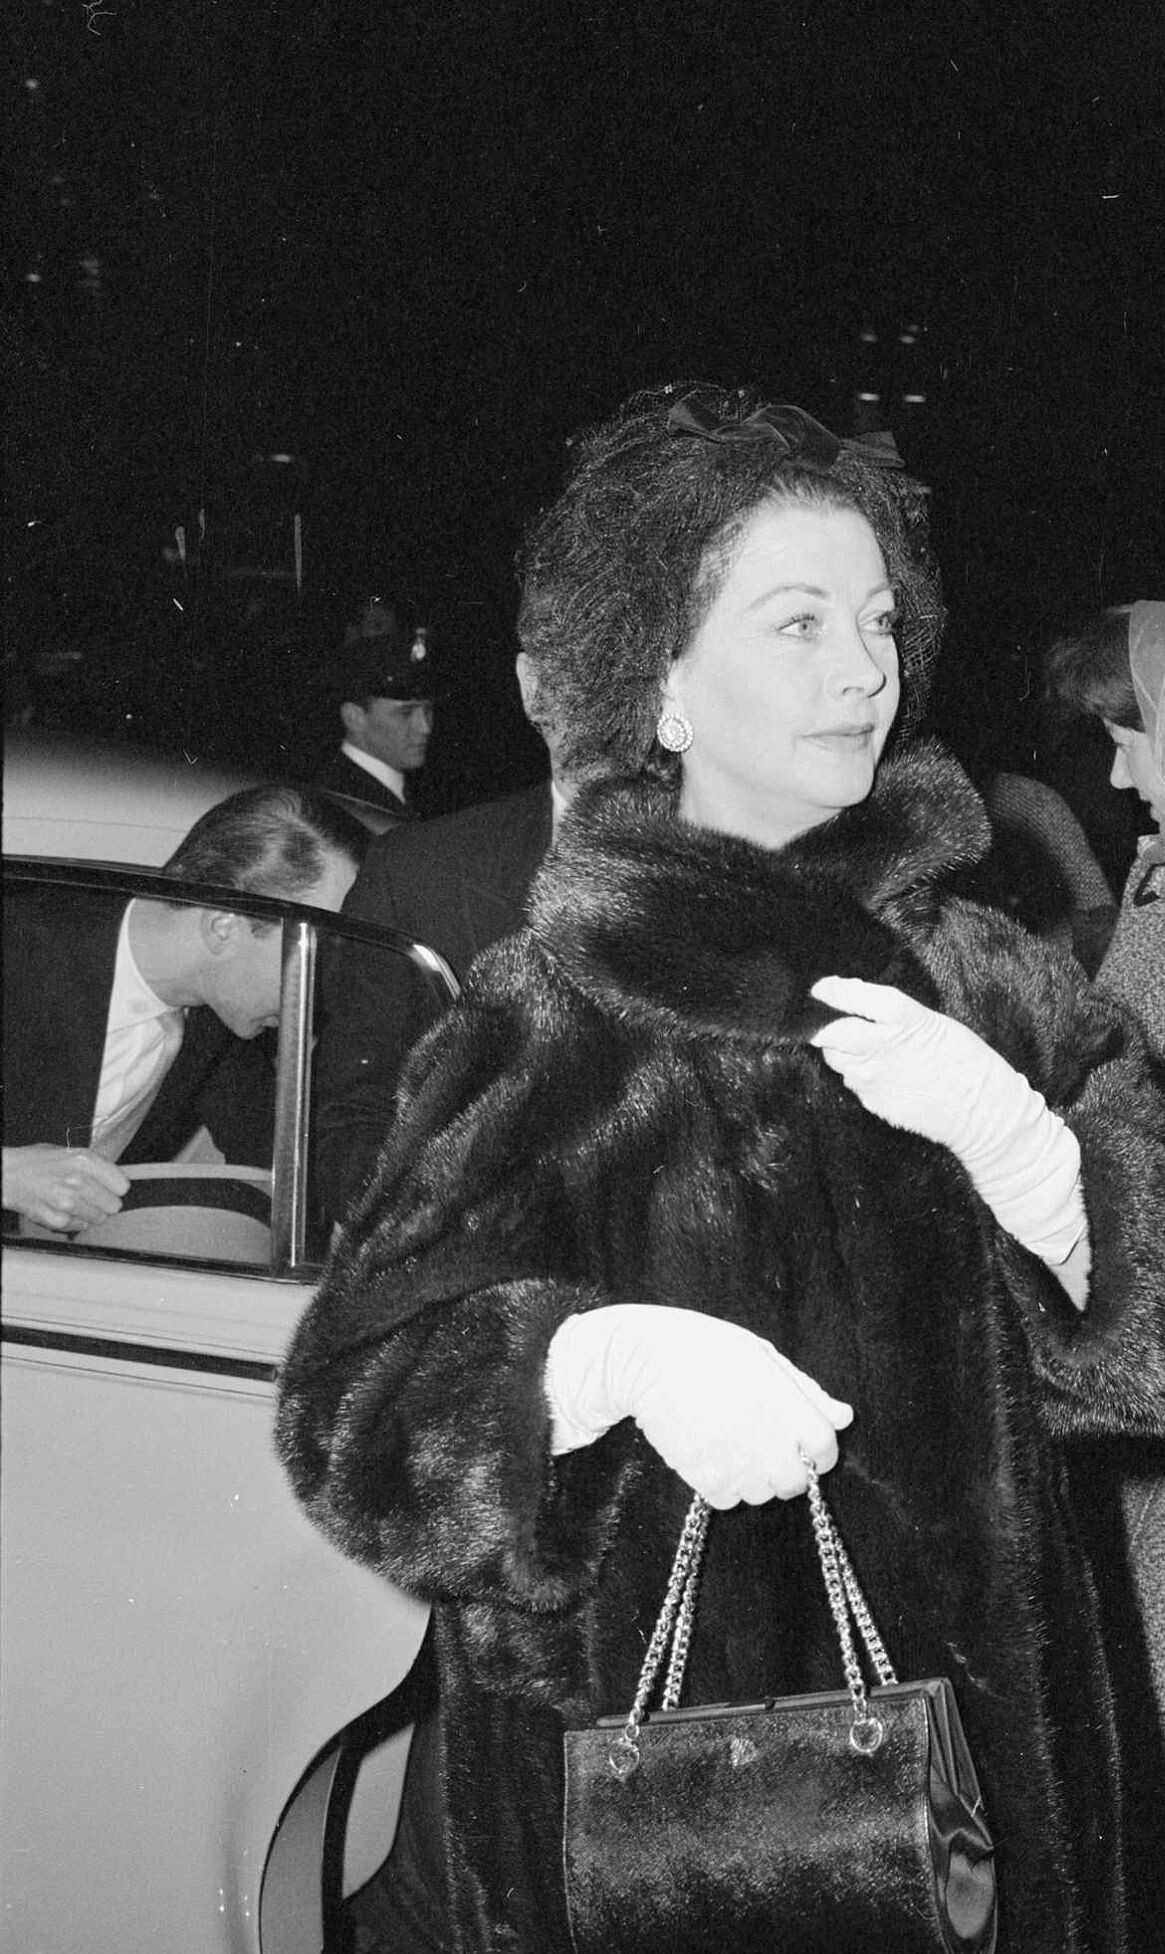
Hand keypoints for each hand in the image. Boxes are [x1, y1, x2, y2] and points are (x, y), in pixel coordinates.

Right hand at [2, 1145, 129, 1233]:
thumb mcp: (70, 1152)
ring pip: (99, 1218)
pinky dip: (74, 1221)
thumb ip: (96, 1166)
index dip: (115, 1187)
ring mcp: (67, 1202)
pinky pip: (79, 1226)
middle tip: (91, 1196)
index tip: (109, 1188)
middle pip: (114, 1205)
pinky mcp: (56, 1219)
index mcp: (85, 1160)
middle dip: (104, 1202)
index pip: (122, 1185)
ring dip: (90, 1213)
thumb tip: (117, 1179)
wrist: (7, 1174)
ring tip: (74, 1201)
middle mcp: (78, 1181)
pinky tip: (63, 1209)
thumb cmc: (36, 1161)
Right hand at [545, 1303, 852, 1507]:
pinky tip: (712, 1457)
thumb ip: (805, 1391)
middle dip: (788, 1472)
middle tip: (768, 1451)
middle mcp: (760, 1431)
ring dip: (755, 1479)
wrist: (643, 1358)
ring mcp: (730, 1456)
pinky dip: (725, 1486)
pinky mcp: (700, 1473)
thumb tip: (844, 1417)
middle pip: (795, 1482)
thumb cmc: (707, 1350)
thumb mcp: (761, 1356)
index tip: (805, 1445)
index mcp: (781, 1397)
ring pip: (761, 1494)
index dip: (819, 1452)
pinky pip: (728, 1499)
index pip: (824, 1448)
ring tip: (734, 1446)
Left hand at [809, 976, 1085, 1266]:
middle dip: (823, 1024)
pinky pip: (853, 1081)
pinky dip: (859, 1072)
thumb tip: (851, 1001)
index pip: (853, 1000)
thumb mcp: (933, 1022)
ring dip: (842, 1049)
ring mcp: (873, 1080)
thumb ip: (889, 1014)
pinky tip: (883, 1071)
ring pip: (837, 1059)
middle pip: (830, 1034)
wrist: (984, 1113)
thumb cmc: (966, 1061)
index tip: (822, 987)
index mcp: (903, 1022)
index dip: (833, 992)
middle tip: (828, 1016)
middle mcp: (881, 1050)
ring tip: (866, 1046)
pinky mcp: (873, 1103)